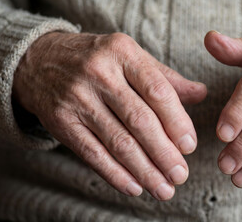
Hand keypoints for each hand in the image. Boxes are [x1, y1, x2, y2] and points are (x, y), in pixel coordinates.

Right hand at [13, 32, 206, 199]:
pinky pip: (92, 154)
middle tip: (180, 175)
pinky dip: (115, 175)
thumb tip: (201, 93)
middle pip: (139, 120)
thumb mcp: (131, 57)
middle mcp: (99, 73)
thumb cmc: (98, 60)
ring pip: (118, 142)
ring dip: (145, 170)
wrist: (40, 60)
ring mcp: (77, 98)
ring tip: (164, 189)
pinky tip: (135, 187)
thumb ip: (166, 78)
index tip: (189, 146)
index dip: (177, 121)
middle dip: (164, 153)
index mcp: (123, 52)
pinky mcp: (62, 122)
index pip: (157, 91)